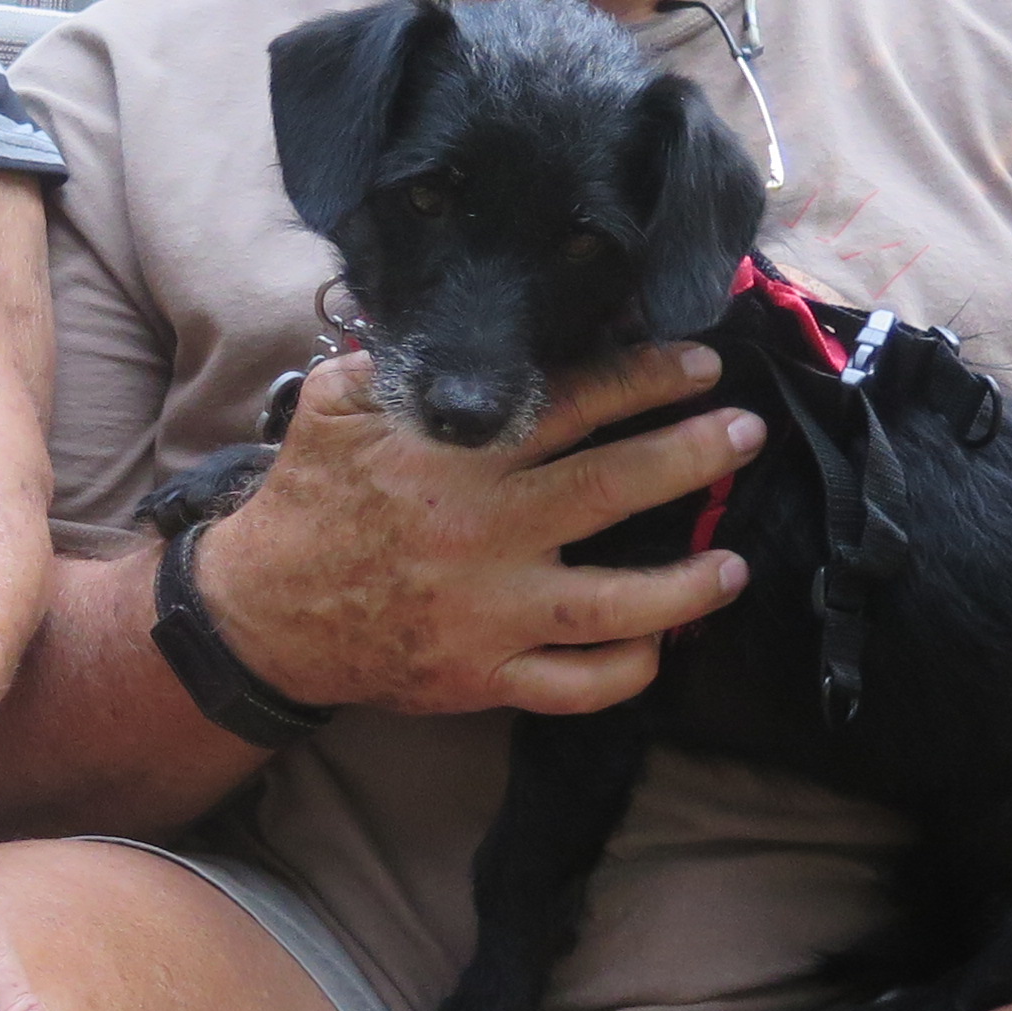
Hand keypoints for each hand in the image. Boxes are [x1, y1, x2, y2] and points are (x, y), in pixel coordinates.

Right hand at [200, 341, 759, 716]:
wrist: (265, 614)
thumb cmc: (309, 503)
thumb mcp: (333, 409)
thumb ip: (393, 364)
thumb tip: (451, 325)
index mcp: (456, 458)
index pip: (573, 404)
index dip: (646, 380)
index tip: (700, 368)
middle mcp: (485, 533)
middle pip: (615, 488)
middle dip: (693, 456)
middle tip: (745, 435)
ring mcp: (491, 613)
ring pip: (616, 603)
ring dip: (689, 583)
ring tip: (735, 565)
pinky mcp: (487, 677)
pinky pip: (576, 685)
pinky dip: (627, 670)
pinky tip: (660, 648)